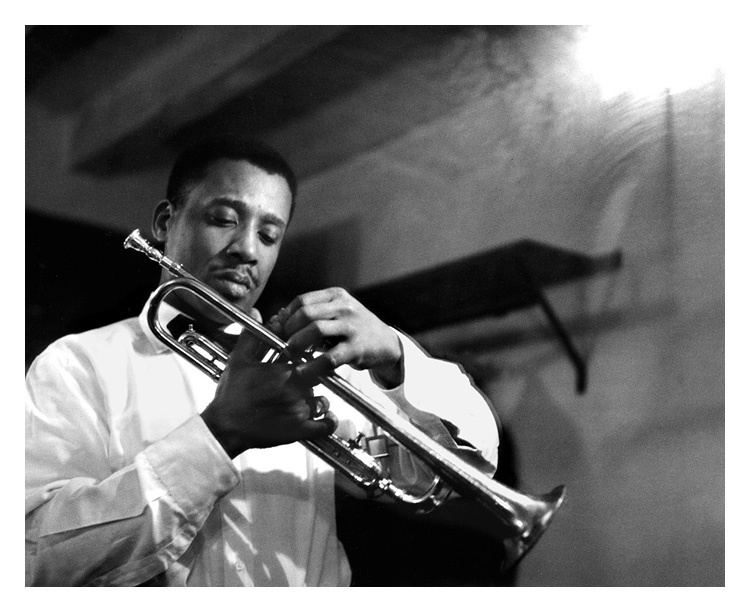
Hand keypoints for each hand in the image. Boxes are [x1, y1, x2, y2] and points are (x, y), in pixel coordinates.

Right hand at [201, 329, 336, 457]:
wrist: (224, 427)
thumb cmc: (231, 395)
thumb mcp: (238, 360)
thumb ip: (251, 335)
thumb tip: (257, 313)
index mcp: (282, 369)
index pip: (308, 356)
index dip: (309, 357)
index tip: (306, 359)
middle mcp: (294, 388)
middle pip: (318, 377)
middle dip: (314, 377)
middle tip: (308, 380)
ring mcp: (298, 410)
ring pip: (322, 399)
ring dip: (318, 399)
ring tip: (306, 400)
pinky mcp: (299, 430)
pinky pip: (325, 426)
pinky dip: (329, 421)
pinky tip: (326, 418)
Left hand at [270, 287, 403, 387]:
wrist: (386, 343)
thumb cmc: (355, 329)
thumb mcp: (337, 314)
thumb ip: (312, 315)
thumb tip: (277, 320)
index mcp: (337, 296)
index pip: (303, 301)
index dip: (286, 316)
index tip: (278, 329)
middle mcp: (345, 307)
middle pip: (306, 313)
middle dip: (288, 330)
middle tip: (280, 343)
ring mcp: (352, 327)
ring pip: (316, 330)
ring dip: (297, 343)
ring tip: (288, 354)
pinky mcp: (357, 348)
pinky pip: (329, 357)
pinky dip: (311, 366)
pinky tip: (302, 372)